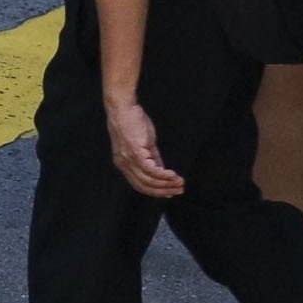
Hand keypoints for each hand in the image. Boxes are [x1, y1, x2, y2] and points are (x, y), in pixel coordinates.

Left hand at [105, 84, 182, 198]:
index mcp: (124, 164)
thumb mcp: (144, 144)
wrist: (123, 108)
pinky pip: (150, 169)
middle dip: (163, 190)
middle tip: (179, 190)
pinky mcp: (134, 152)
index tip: (170, 193)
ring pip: (148, 180)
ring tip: (180, 183)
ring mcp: (128, 159)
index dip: (155, 191)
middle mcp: (123, 164)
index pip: (139, 184)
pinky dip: (162, 175)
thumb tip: (163, 171)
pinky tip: (173, 175)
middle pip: (144, 186)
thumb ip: (153, 158)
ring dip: (166, 183)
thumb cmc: (133, 123)